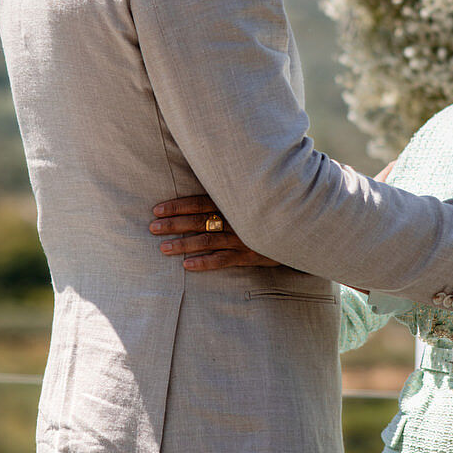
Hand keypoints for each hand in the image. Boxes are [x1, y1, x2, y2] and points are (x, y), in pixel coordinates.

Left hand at [149, 194, 285, 271]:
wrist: (300, 226)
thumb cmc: (269, 208)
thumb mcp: (250, 197)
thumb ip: (228, 193)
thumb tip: (204, 186)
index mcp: (232, 201)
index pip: (199, 202)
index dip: (178, 206)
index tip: (157, 209)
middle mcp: (235, 218)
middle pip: (198, 220)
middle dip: (174, 224)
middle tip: (152, 228)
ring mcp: (241, 237)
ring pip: (207, 240)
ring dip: (184, 244)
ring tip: (163, 248)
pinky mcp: (249, 255)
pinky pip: (223, 260)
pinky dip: (204, 263)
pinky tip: (187, 266)